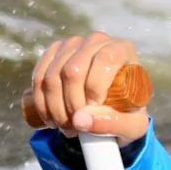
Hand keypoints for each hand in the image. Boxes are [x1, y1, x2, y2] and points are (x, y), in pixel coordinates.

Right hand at [22, 32, 150, 140]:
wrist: (111, 107)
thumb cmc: (126, 113)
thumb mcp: (131, 126)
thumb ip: (112, 124)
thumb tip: (79, 120)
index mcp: (122, 50)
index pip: (104, 60)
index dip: (95, 89)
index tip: (93, 113)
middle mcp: (97, 41)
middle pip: (74, 70)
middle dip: (71, 106)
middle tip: (75, 128)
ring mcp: (72, 44)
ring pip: (52, 76)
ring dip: (54, 108)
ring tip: (65, 127)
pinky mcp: (54, 53)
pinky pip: (39, 76)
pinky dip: (41, 102)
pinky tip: (50, 118)